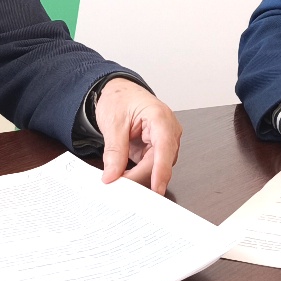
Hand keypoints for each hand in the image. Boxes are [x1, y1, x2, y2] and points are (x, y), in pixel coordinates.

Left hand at [94, 78, 181, 194]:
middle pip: (160, 161)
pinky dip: (138, 173)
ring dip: (139, 176)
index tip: (156, 189)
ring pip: (156, 167)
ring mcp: (164, 140)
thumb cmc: (120, 98)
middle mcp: (168, 129)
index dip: (161, 170)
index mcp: (160, 117)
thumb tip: (112, 175)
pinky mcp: (157, 148)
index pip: (165, 147)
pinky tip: (125, 177)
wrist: (119, 92)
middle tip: (120, 188)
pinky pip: (151, 166)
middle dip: (141, 177)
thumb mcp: (112, 123)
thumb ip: (114, 151)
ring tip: (120, 183)